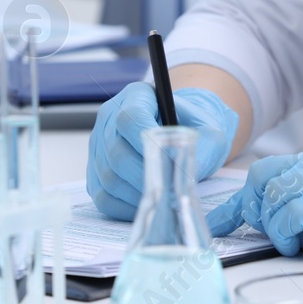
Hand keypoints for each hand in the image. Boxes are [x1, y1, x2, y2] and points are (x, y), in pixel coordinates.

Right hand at [87, 82, 237, 219]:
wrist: (181, 137)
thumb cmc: (193, 131)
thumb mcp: (208, 132)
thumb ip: (203, 146)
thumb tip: (187, 174)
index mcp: (137, 96)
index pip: (129, 118)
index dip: (143, 141)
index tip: (166, 159)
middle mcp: (109, 117)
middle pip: (115, 150)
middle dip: (144, 175)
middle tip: (167, 188)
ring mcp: (98, 145)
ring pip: (108, 176)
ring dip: (135, 193)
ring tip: (160, 198)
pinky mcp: (94, 172)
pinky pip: (102, 196)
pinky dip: (124, 207)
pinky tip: (147, 204)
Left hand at [207, 138, 302, 303]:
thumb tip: (275, 217)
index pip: (273, 168)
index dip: (241, 198)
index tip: (222, 219)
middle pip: (263, 176)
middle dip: (254, 209)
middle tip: (270, 233)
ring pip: (272, 199)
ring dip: (279, 229)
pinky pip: (288, 218)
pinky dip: (288, 237)